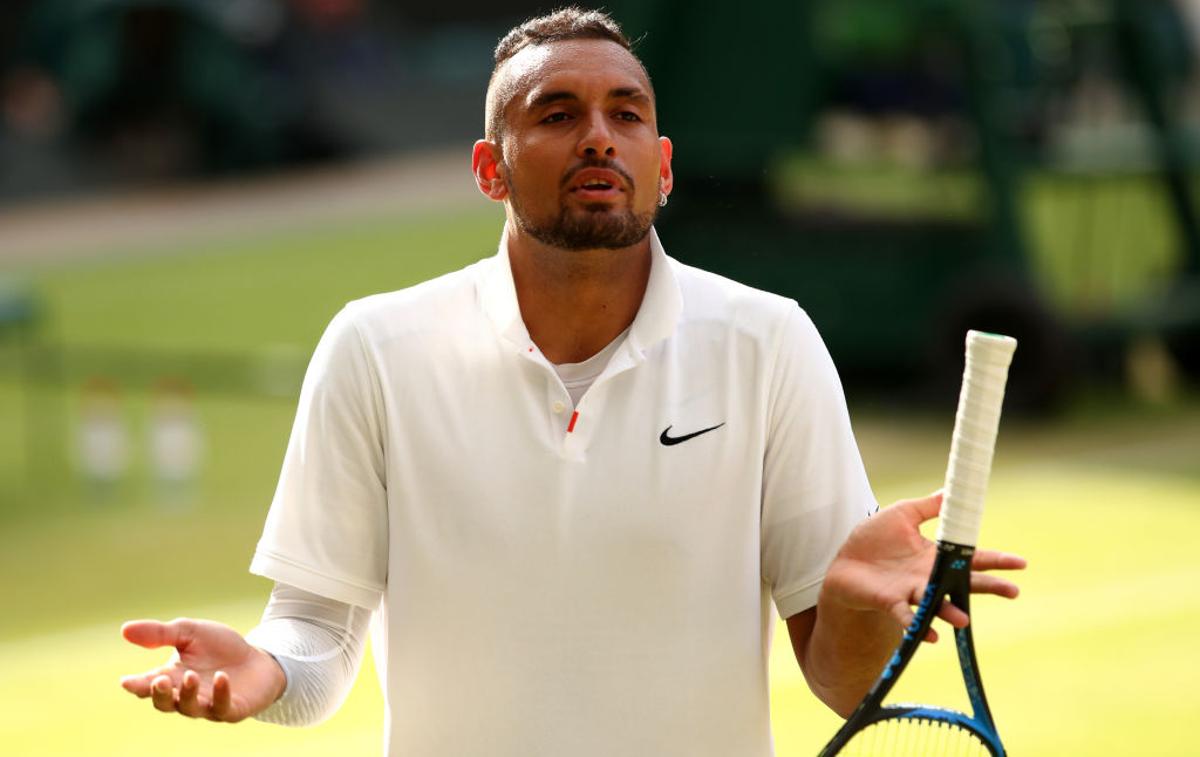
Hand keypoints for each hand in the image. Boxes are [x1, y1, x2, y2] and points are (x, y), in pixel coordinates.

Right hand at [120, 618, 285, 721]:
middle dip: (159, 694)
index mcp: (172, 677)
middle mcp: (186, 696)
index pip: (148, 685)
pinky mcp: (232, 709)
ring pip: (190, 708)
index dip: (137, 685)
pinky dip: (220, 694)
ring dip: (187, 693)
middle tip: (158, 680)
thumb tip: (125, 630)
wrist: (258, 658)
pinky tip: (222, 678)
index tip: (126, 682)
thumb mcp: (190, 632)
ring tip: (190, 675)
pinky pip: (222, 707)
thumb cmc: (220, 647)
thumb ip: (161, 633)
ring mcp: (208, 705)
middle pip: (165, 703)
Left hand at [821, 492, 1025, 642]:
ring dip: (950, 611)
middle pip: (963, 583)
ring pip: (936, 602)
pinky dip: (918, 625)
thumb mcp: (901, 514)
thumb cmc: (873, 539)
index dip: (996, 560)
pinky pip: (906, 615)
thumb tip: (951, 490)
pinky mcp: (890, 601)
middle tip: (1013, 591)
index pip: (971, 557)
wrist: (844, 563)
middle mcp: (928, 577)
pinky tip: (932, 636)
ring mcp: (910, 591)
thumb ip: (927, 507)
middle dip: (988, 586)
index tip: (1021, 563)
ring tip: (965, 620)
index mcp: (934, 556)